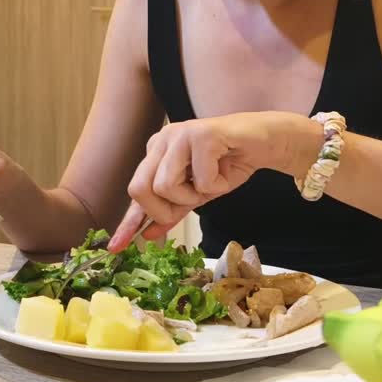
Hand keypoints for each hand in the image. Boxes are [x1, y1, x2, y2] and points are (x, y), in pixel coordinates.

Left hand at [109, 111, 319, 250]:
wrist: (266, 143)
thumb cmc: (230, 164)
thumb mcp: (198, 194)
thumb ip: (173, 211)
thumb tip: (148, 235)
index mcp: (157, 151)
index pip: (137, 192)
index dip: (127, 222)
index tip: (116, 247)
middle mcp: (162, 139)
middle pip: (141, 189)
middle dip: (166, 208)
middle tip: (193, 201)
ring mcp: (180, 133)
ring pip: (165, 186)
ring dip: (194, 195)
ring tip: (212, 182)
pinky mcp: (202, 134)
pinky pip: (200, 180)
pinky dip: (217, 185)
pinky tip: (226, 170)